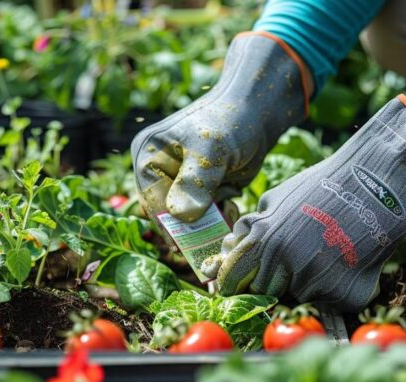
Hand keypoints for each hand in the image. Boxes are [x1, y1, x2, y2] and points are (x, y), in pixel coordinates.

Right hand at [131, 32, 310, 221]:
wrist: (257, 113)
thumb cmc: (231, 122)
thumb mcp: (212, 150)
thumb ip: (195, 182)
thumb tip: (180, 216)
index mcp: (147, 157)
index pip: (152, 203)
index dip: (172, 226)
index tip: (193, 244)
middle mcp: (158, 172)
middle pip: (168, 215)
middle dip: (193, 226)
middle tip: (218, 225)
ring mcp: (179, 183)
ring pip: (188, 221)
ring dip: (209, 223)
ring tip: (228, 204)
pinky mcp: (199, 191)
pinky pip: (204, 217)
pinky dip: (219, 217)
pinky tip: (232, 201)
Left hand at [202, 95, 405, 312]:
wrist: (380, 184)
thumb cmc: (324, 188)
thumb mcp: (276, 199)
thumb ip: (249, 230)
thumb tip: (226, 252)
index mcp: (262, 242)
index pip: (233, 282)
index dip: (237, 283)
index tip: (246, 282)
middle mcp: (285, 265)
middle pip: (267, 294)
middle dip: (278, 280)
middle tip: (303, 255)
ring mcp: (316, 283)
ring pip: (302, 297)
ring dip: (312, 282)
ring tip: (331, 250)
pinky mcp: (345, 295)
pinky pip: (332, 301)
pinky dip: (339, 288)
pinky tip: (349, 260)